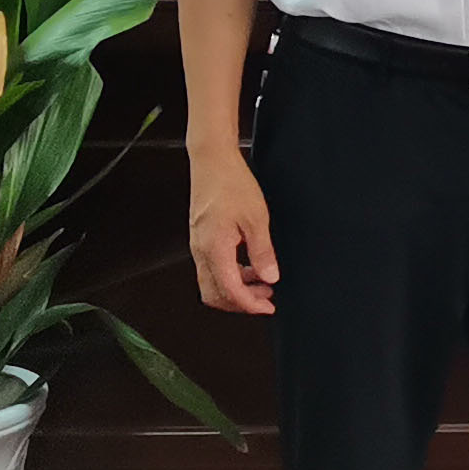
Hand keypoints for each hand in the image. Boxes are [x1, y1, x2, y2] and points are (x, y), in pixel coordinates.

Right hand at [188, 150, 278, 314]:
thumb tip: (270, 277)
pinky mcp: (200, 239)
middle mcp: (201, 251)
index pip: (230, 291)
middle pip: (215, 295)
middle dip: (241, 303)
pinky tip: (249, 267)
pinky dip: (230, 275)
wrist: (212, 162)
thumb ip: (262, 252)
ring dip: (236, 289)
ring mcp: (198, 246)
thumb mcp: (256, 218)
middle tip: (266, 299)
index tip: (267, 307)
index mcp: (214, 249)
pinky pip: (212, 268)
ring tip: (262, 283)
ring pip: (212, 283)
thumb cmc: (231, 183)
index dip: (249, 305)